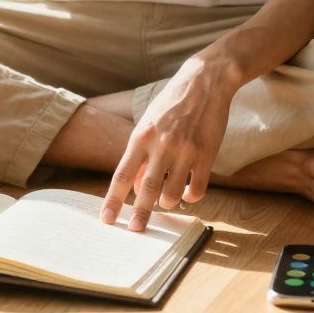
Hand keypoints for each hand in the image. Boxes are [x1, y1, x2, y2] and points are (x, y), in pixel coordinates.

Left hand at [100, 54, 238, 230]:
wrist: (205, 82)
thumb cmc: (171, 104)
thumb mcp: (148, 123)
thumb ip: (140, 153)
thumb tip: (135, 186)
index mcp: (141, 136)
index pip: (122, 175)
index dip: (113, 200)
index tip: (107, 219)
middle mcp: (161, 144)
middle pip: (146, 189)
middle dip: (140, 214)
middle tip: (135, 230)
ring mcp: (185, 150)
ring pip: (172, 193)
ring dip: (167, 202)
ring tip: (166, 200)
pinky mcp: (207, 154)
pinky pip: (197, 189)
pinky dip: (190, 197)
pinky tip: (188, 193)